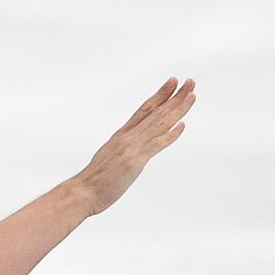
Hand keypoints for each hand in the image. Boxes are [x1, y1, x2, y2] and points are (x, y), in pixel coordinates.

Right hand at [74, 77, 195, 215]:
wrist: (82, 191)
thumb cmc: (93, 180)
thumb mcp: (109, 158)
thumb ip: (122, 150)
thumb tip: (131, 151)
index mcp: (121, 135)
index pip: (144, 109)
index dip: (160, 95)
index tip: (172, 82)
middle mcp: (127, 137)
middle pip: (155, 112)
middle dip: (175, 96)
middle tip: (190, 82)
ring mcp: (131, 147)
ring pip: (159, 123)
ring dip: (178, 109)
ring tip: (192, 95)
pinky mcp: (135, 160)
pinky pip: (156, 144)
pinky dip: (170, 135)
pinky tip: (182, 125)